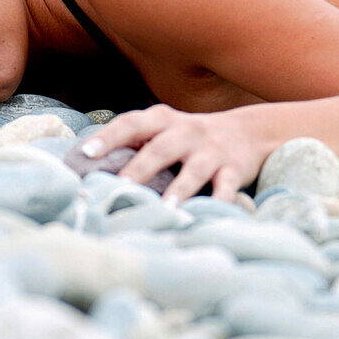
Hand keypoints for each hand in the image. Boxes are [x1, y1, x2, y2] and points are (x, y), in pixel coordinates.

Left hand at [79, 104, 268, 203]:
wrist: (251, 132)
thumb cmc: (192, 137)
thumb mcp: (166, 129)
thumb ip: (135, 141)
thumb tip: (88, 165)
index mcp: (163, 120)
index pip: (131, 123)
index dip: (109, 137)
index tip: (87, 153)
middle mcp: (186, 132)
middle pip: (160, 148)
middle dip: (139, 168)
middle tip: (118, 186)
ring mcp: (211, 151)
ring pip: (193, 171)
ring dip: (178, 190)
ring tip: (165, 210)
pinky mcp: (234, 169)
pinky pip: (227, 188)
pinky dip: (220, 203)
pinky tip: (209, 217)